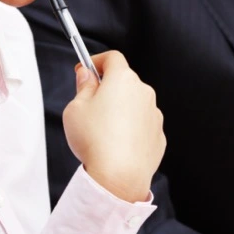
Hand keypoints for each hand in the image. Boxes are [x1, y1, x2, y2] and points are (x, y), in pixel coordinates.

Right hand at [62, 50, 164, 201]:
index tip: (86, 70)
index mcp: (123, 80)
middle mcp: (143, 93)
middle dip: (108, 87)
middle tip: (89, 103)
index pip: (112, 57)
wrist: (119, 176)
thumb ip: (83, 87)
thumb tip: (87, 76)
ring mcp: (153, 114)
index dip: (96, 61)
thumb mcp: (75, 108)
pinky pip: (142, 124)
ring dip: (120, 109)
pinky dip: (130, 128)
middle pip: (124, 81)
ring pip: (134, 103)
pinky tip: (116, 144)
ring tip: (102, 130)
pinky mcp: (158, 134)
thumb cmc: (95, 140)